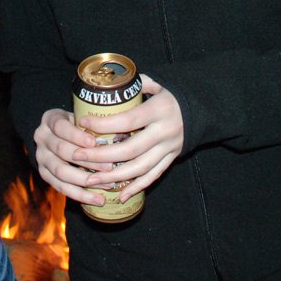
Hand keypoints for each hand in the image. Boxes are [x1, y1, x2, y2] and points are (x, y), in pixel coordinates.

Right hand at [32, 108, 112, 207]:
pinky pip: (60, 187)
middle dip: (87, 160)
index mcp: (50, 119)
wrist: (60, 134)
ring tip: (107, 184)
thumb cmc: (79, 124)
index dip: (76, 136)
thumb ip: (94, 123)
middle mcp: (41, 137)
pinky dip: (79, 194)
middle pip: (62, 150)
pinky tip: (96, 199)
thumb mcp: (83, 116)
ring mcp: (40, 157)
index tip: (94, 143)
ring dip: (85, 180)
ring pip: (61, 171)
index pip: (60, 127)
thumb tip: (120, 133)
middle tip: (110, 167)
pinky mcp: (44, 173)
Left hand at [73, 74, 183, 201]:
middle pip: (129, 150)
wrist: (201, 109)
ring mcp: (169, 148)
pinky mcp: (172, 158)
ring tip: (91, 179)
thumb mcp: (157, 84)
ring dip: (114, 177)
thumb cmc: (172, 95)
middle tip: (79, 156)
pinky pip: (153, 176)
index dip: (104, 124)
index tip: (83, 123)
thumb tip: (110, 85)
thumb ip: (136, 85)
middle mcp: (164, 132)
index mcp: (159, 110)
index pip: (127, 121)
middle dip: (101, 156)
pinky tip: (120, 195)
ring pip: (139, 168)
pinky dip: (136, 187)